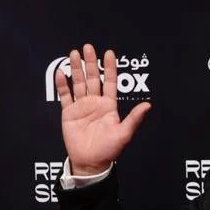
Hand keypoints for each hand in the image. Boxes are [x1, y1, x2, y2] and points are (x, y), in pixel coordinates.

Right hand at [55, 43, 150, 175]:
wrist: (90, 162)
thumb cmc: (109, 150)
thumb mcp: (124, 133)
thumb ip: (134, 118)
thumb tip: (148, 105)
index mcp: (108, 106)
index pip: (109, 82)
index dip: (109, 68)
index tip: (109, 53)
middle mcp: (95, 103)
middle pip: (92, 78)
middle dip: (90, 63)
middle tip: (88, 47)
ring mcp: (81, 107)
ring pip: (78, 83)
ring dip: (76, 69)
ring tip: (74, 53)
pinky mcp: (69, 113)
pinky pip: (65, 96)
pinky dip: (63, 84)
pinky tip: (61, 72)